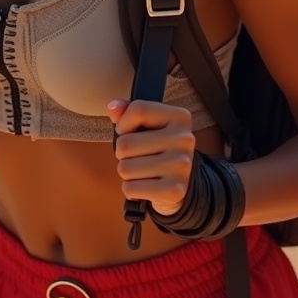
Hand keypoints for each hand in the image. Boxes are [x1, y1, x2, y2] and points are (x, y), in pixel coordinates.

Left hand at [107, 99, 194, 218]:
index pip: (138, 110)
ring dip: (126, 173)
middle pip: (125, 143)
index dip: (123, 124)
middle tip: (137, 157)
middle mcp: (185, 139)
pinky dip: (131, 190)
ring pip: (125, 168)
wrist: (175, 186)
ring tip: (142, 172)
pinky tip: (145, 186)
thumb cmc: (155, 150)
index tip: (127, 132)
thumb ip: (127, 112)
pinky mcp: (174, 191)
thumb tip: (112, 106)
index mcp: (180, 117)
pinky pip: (130, 188)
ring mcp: (181, 166)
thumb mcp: (145, 126)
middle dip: (122, 153)